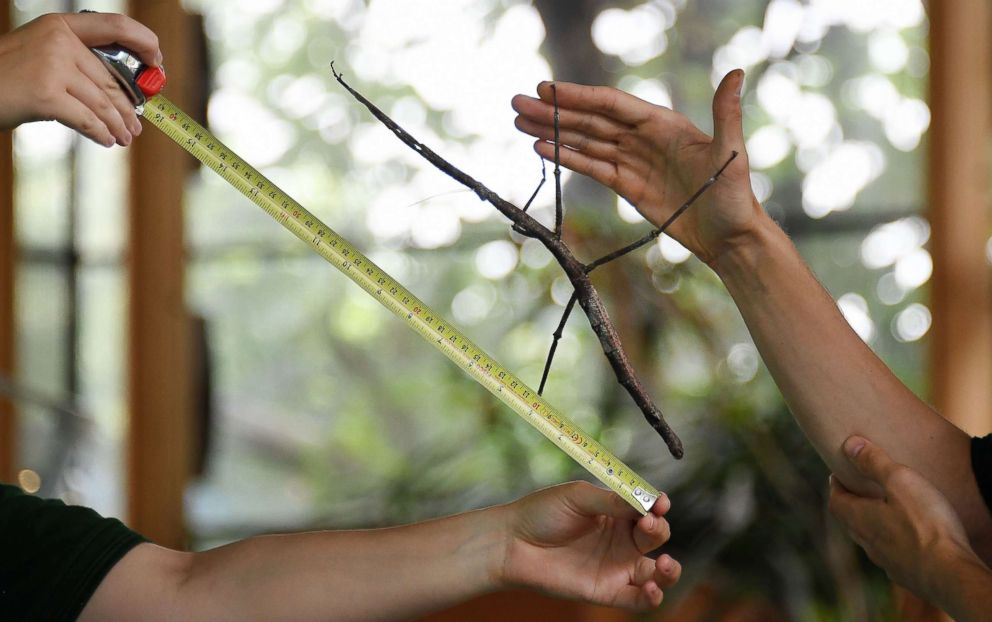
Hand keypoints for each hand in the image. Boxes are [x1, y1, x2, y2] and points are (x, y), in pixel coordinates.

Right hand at [0, 12, 160, 146]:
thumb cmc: (6, 76)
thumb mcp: (41, 53)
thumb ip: (75, 61)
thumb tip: (119, 91)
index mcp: (60, 26)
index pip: (115, 26)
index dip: (144, 42)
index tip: (158, 62)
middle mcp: (59, 41)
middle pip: (111, 81)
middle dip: (127, 108)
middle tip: (135, 126)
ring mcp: (52, 67)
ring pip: (104, 103)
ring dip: (118, 125)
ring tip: (124, 138)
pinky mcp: (47, 95)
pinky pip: (88, 119)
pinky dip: (101, 133)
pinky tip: (106, 140)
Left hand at [499, 481, 678, 609]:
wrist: (513, 543)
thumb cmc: (542, 513)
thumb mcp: (578, 497)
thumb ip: (611, 500)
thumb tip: (644, 501)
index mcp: (616, 512)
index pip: (649, 509)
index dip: (658, 505)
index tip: (659, 502)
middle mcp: (621, 539)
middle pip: (656, 536)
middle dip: (659, 529)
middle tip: (647, 523)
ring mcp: (616, 566)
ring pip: (657, 572)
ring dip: (670, 570)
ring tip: (664, 564)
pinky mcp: (607, 591)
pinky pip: (638, 599)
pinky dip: (653, 597)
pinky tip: (653, 588)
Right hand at [511, 71, 762, 266]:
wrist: (730, 237)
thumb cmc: (736, 196)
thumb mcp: (732, 154)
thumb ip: (727, 114)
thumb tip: (738, 74)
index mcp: (664, 123)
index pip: (612, 105)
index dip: (578, 97)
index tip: (547, 90)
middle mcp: (644, 137)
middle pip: (591, 120)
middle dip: (554, 112)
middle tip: (518, 103)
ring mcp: (633, 160)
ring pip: (586, 141)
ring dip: (553, 131)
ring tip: (520, 123)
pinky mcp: (627, 185)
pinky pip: (592, 167)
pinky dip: (567, 158)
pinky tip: (542, 148)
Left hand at [829, 436, 982, 603]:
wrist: (949, 575)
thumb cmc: (925, 526)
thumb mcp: (900, 482)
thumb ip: (874, 462)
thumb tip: (849, 444)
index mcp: (859, 519)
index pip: (836, 500)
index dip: (836, 485)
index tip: (838, 472)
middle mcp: (867, 543)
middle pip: (849, 520)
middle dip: (850, 502)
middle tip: (857, 489)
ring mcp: (886, 562)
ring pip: (869, 539)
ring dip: (870, 523)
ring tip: (882, 511)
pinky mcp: (905, 574)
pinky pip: (890, 555)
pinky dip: (891, 541)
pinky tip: (904, 539)